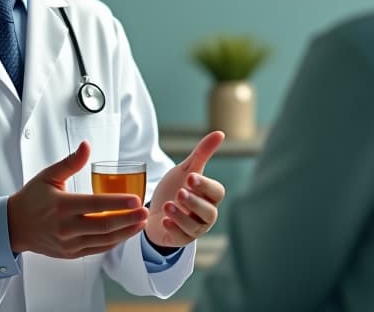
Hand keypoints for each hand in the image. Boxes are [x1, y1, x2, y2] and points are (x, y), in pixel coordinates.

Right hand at [7, 141, 147, 258]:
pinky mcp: (70, 253)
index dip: (118, 203)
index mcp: (61, 206)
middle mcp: (65, 227)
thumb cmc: (31, 199)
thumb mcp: (48, 176)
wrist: (14, 226)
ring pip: (103, 240)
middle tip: (145, 212)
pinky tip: (125, 233)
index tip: (136, 200)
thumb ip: (70, 162)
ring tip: (140, 223)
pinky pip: (97, 249)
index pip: (95, 205)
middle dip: (128, 220)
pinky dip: (113, 242)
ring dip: (125, 232)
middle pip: (104, 226)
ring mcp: (68, 243)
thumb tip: (86, 146)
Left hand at [145, 131, 226, 247]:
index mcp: (210, 196)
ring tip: (168, 206)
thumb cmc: (174, 189)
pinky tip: (164, 221)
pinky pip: (181, 238)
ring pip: (195, 226)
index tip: (190, 177)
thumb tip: (220, 133)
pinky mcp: (180, 239)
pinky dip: (173, 229)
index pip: (216, 192)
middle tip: (180, 192)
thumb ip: (202, 154)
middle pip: (209, 212)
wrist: (154, 211)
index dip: (205, 185)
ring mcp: (194, 229)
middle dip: (194, 202)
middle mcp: (206, 214)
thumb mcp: (186, 170)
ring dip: (181, 216)